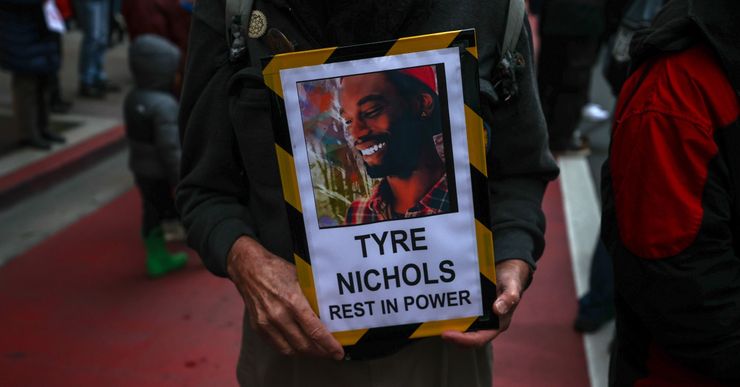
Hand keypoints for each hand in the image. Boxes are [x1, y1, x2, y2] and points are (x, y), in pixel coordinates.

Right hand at [227, 236, 343, 359]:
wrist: (248, 268)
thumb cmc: (277, 270)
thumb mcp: (301, 278)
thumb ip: (312, 297)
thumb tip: (328, 313)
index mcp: (293, 301)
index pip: (315, 331)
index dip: (328, 345)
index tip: (338, 352)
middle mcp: (279, 315)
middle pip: (304, 344)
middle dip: (320, 352)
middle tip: (330, 354)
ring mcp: (266, 323)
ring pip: (290, 349)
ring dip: (305, 353)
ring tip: (316, 351)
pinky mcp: (258, 327)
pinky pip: (277, 345)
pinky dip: (290, 348)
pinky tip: (299, 346)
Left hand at [441, 259, 530, 346]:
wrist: (507, 271)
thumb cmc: (511, 281)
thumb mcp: (512, 287)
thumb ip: (508, 298)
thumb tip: (497, 310)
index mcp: (497, 324)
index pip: (478, 339)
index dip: (462, 340)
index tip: (447, 334)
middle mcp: (486, 324)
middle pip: (466, 337)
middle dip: (452, 335)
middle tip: (437, 329)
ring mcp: (478, 317)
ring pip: (461, 327)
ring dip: (449, 326)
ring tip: (434, 320)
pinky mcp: (471, 308)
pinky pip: (460, 314)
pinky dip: (450, 313)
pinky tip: (438, 308)